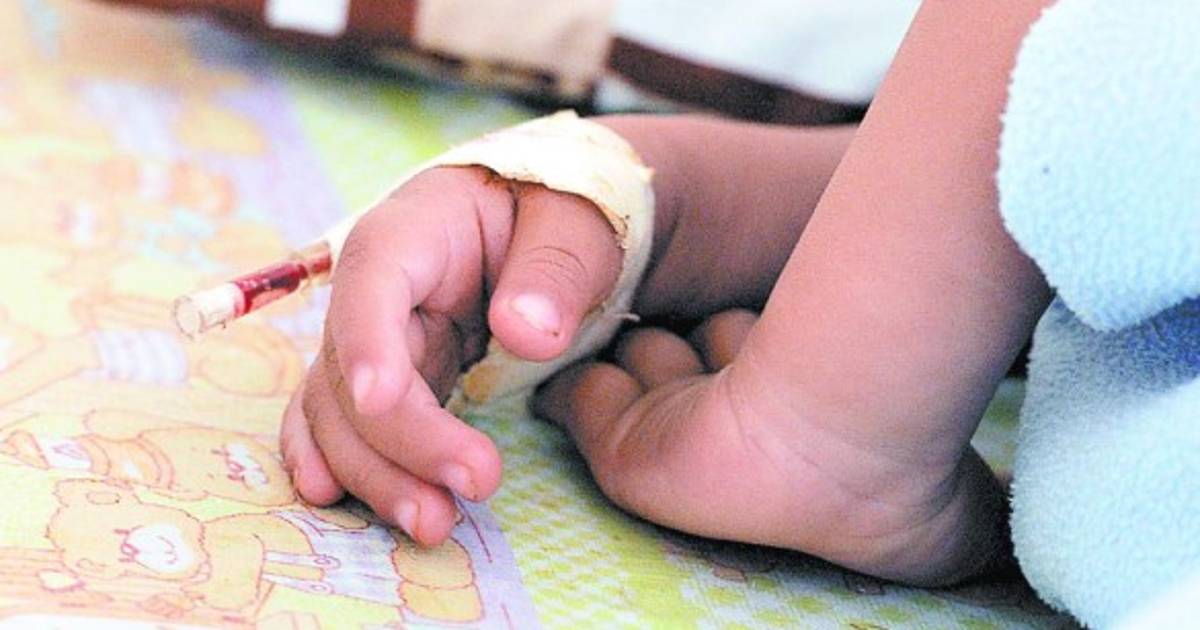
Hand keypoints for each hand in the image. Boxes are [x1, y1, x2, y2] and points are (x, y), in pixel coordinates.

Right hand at [281, 165, 623, 544]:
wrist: (549, 226)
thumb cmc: (562, 211)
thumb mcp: (578, 223)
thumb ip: (555, 270)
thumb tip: (526, 333)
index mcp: (416, 228)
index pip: (373, 279)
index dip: (367, 340)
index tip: (380, 399)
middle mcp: (376, 284)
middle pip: (351, 364)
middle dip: (400, 437)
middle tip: (473, 484)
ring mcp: (375, 335)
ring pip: (342, 409)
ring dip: (376, 471)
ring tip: (434, 524)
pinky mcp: (390, 375)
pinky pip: (346, 421)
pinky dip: (342, 460)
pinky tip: (334, 498)